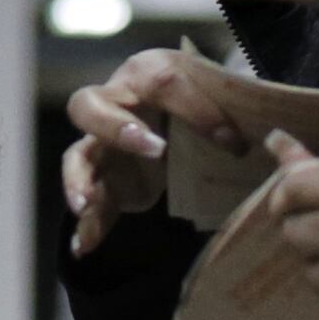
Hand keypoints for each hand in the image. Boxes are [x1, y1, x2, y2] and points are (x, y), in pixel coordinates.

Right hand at [59, 45, 246, 250]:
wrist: (181, 115)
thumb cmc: (200, 99)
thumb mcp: (218, 94)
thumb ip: (229, 110)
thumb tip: (241, 146)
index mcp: (145, 73)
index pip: (164, 84)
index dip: (200, 112)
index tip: (234, 143)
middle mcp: (114, 103)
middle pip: (89, 107)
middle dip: (117, 127)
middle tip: (155, 150)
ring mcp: (103, 144)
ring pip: (77, 156)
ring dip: (79, 180)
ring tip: (86, 205)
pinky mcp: (107, 180)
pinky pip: (92, 201)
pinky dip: (87, 225)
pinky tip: (83, 247)